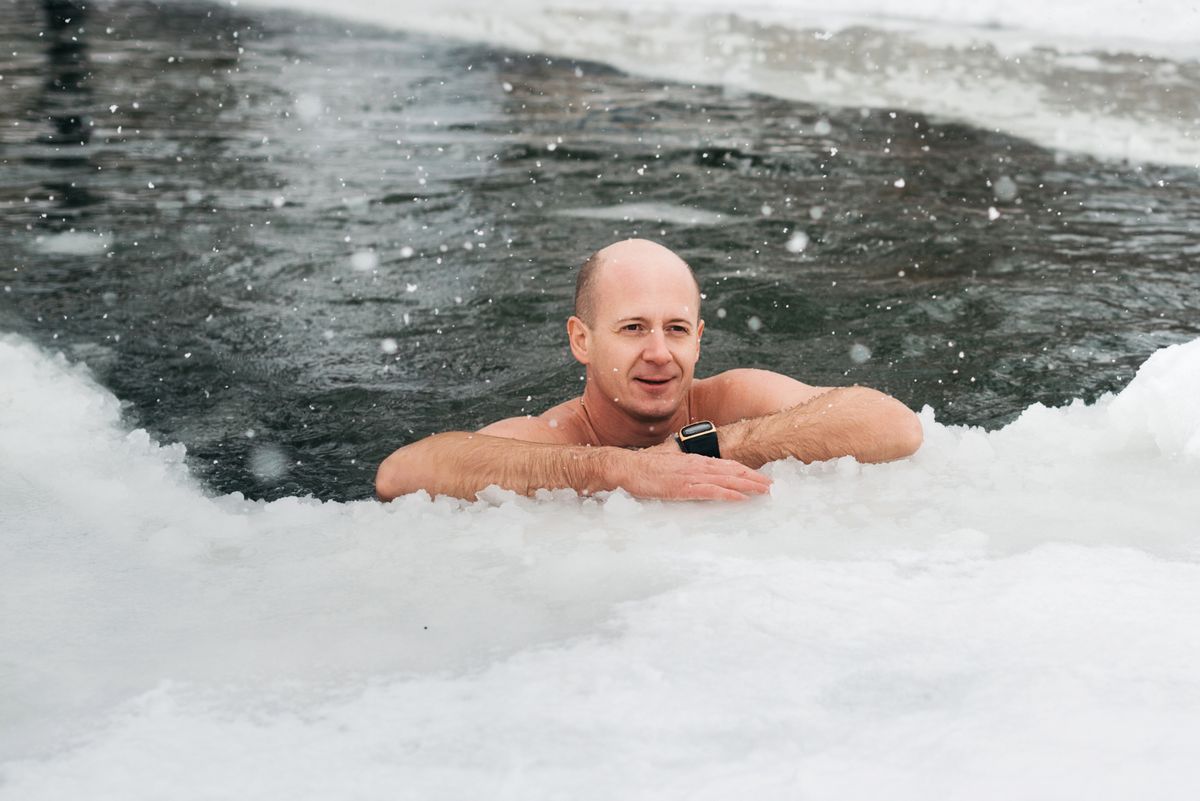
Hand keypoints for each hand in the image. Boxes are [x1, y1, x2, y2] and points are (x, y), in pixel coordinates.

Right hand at [609, 447, 771, 500]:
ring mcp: (691, 476)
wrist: (627, 467)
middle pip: (732, 470)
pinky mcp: (682, 488)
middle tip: (773, 485)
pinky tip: (741, 498)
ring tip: (765, 491)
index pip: (727, 464)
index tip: (761, 477)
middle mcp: (697, 465)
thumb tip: (699, 478)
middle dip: (754, 478)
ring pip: (726, 479)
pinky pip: (710, 491)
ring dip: (748, 485)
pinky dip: (728, 493)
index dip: (746, 470)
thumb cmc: (646, 469)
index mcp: (694, 461)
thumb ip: (686, 472)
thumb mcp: (671, 468)